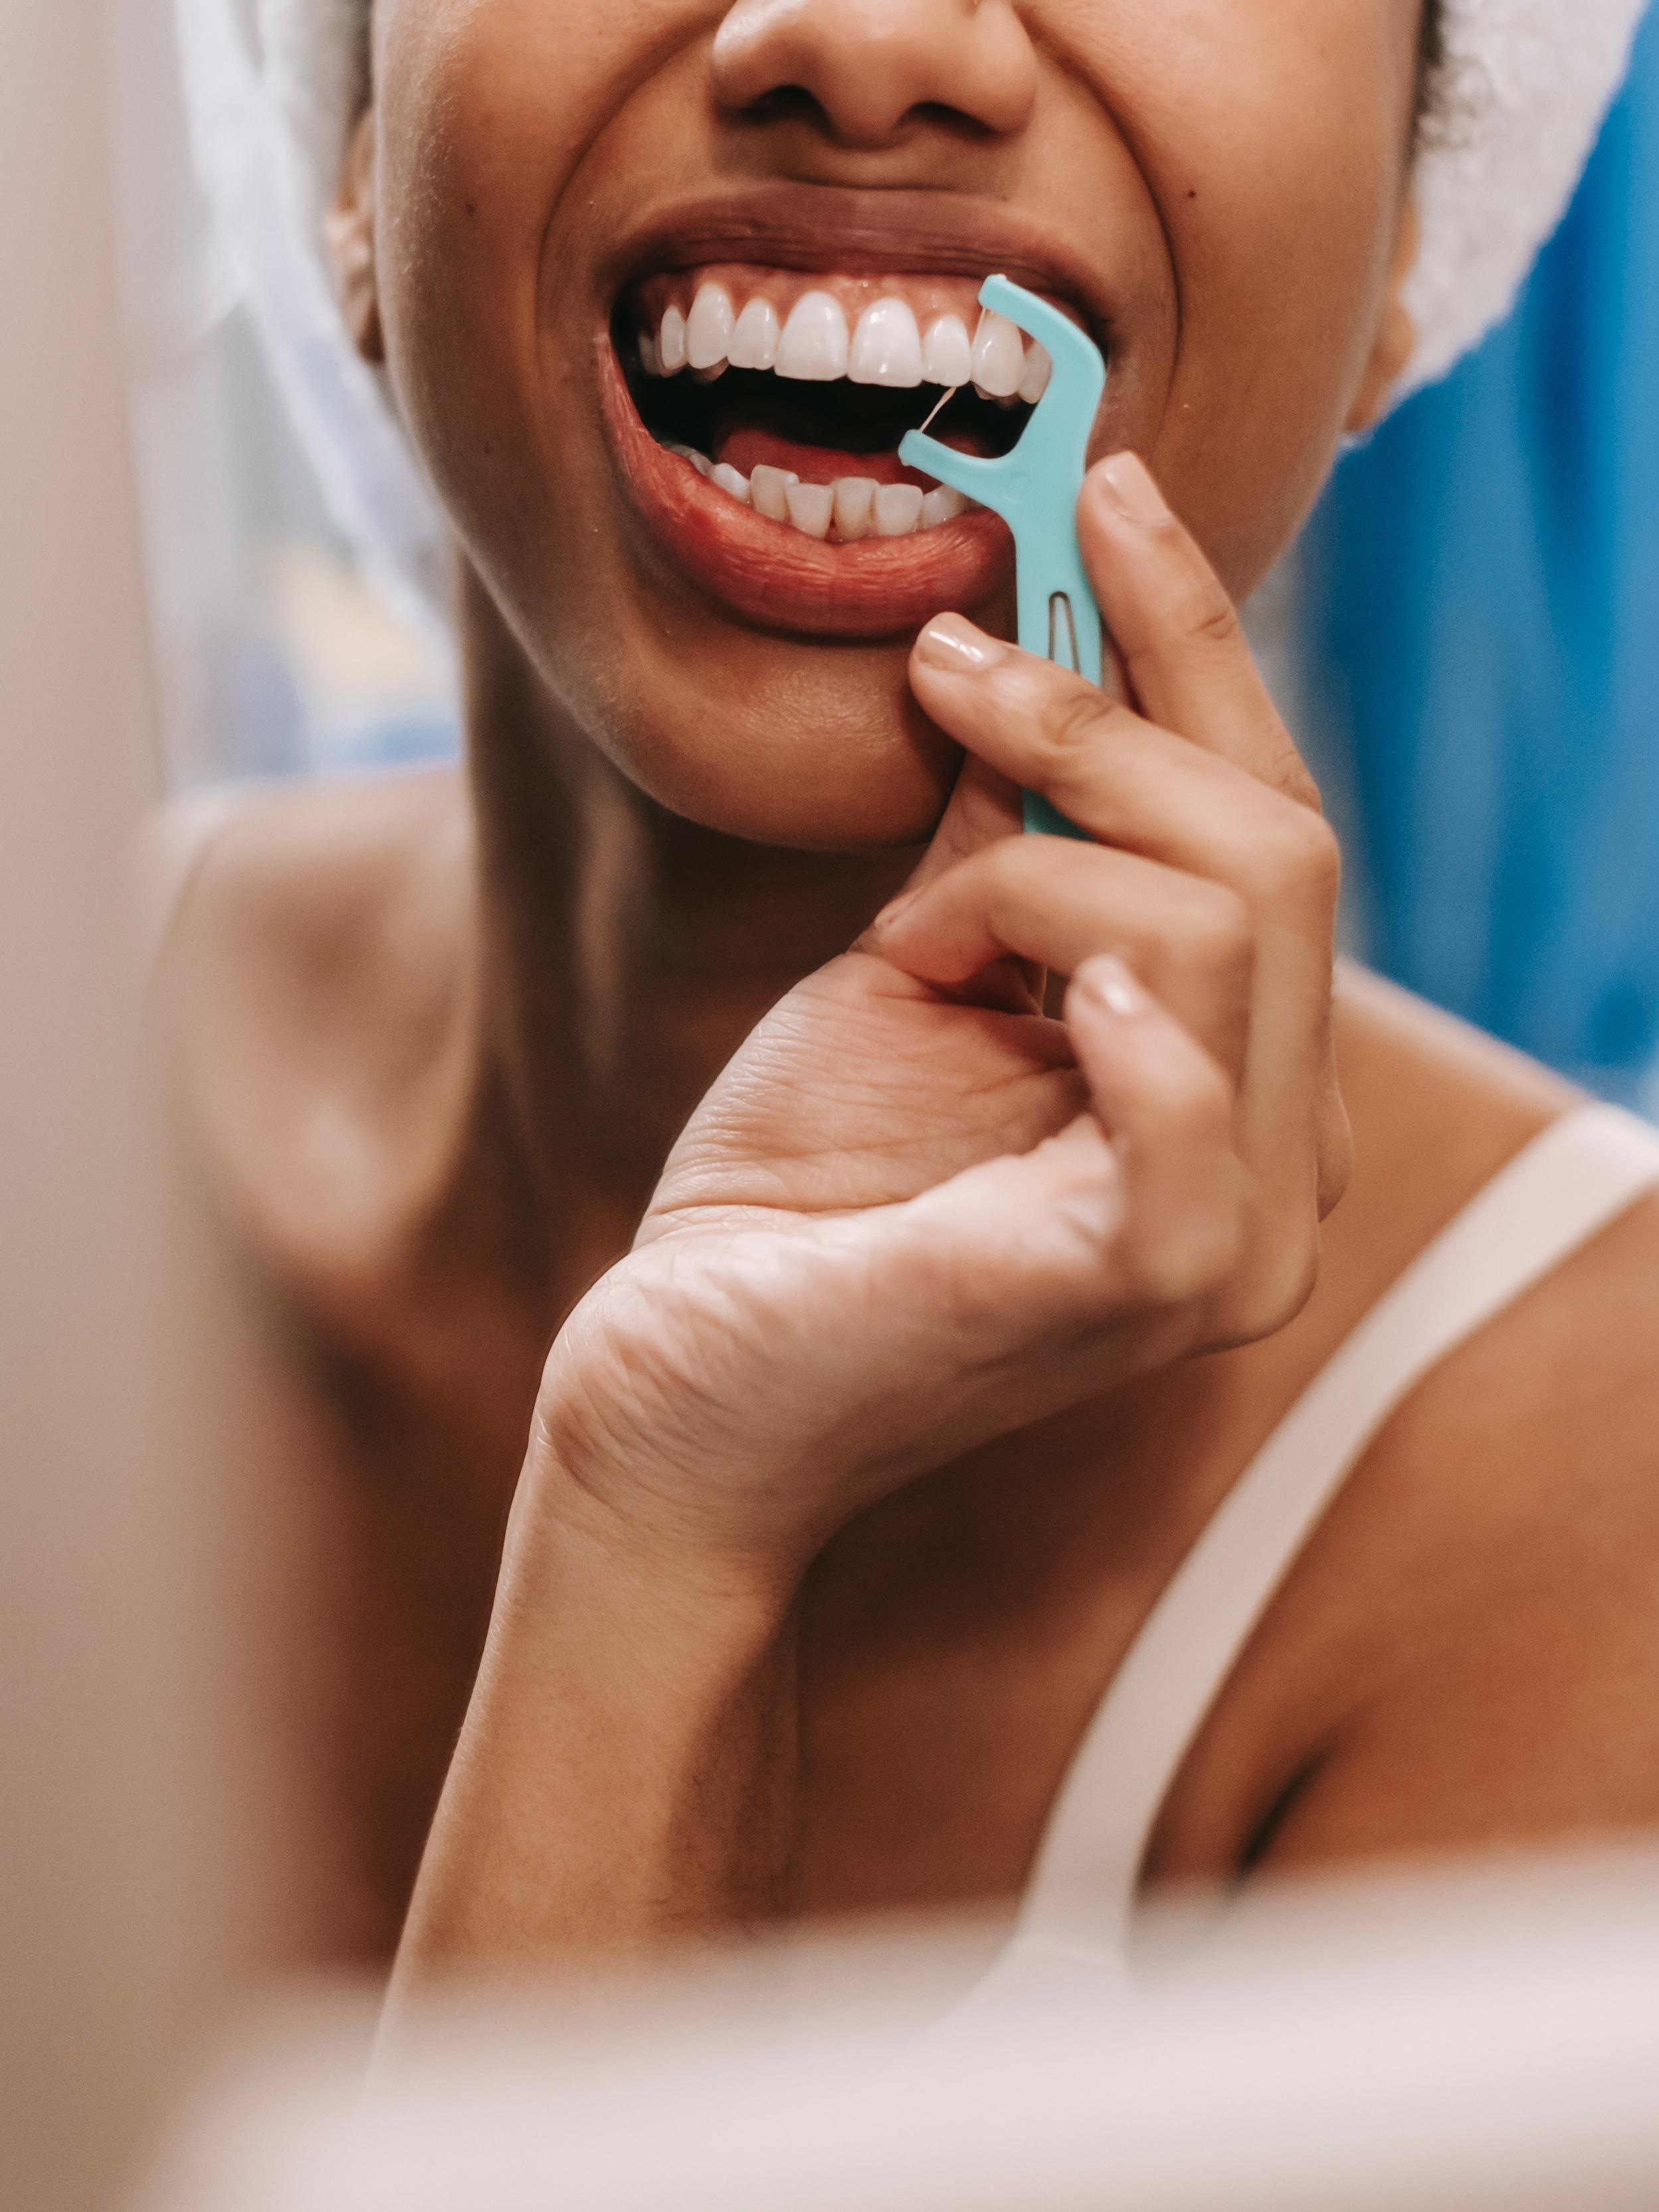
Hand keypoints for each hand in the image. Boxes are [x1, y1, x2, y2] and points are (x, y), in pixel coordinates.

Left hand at [533, 452, 1348, 1582]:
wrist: (682, 1382)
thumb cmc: (797, 1187)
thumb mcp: (918, 963)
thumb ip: (1009, 831)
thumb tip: (1030, 644)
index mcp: (1239, 1072)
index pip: (1274, 820)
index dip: (1195, 644)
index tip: (1104, 487)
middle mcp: (1278, 1154)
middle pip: (1283, 849)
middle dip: (1107, 718)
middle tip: (950, 671)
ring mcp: (1232, 1234)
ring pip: (1233, 928)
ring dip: (1030, 871)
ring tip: (905, 940)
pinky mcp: (1146, 1288)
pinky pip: (1197, 1115)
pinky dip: (1117, 1014)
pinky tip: (1012, 983)